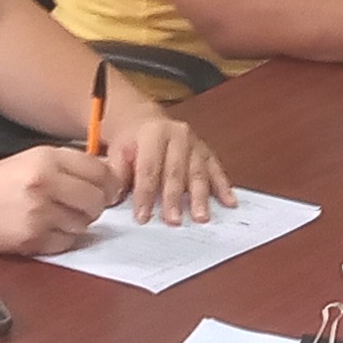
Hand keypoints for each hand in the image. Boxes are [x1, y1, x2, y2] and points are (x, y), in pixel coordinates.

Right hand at [0, 142, 118, 256]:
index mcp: (47, 159)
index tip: (110, 189)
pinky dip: (63, 239)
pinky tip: (47, 229)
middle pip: (96, 200)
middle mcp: (45, 183)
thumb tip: (107, 175)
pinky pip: (67, 242)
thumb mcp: (32, 159)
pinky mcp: (32, 239)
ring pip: (84, 223)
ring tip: (58, 216)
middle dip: (96, 205)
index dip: (110, 183)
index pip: (99, 171)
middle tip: (84, 206)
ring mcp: (39, 213)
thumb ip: (69, 165)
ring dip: (78, 223)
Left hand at [98, 90, 234, 226]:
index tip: (143, 216)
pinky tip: (229, 202)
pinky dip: (223, 187)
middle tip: (173, 220)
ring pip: (198, 172)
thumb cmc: (132, 142)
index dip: (145, 194)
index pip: (149, 168)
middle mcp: (177, 135)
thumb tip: (113, 197)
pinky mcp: (206, 151)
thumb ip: (117, 174)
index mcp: (153, 133)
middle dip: (174, 198)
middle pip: (176, 171)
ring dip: (200, 196)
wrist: (147, 122)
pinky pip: (216, 170)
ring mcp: (195, 143)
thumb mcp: (117, 152)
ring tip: (200, 217)